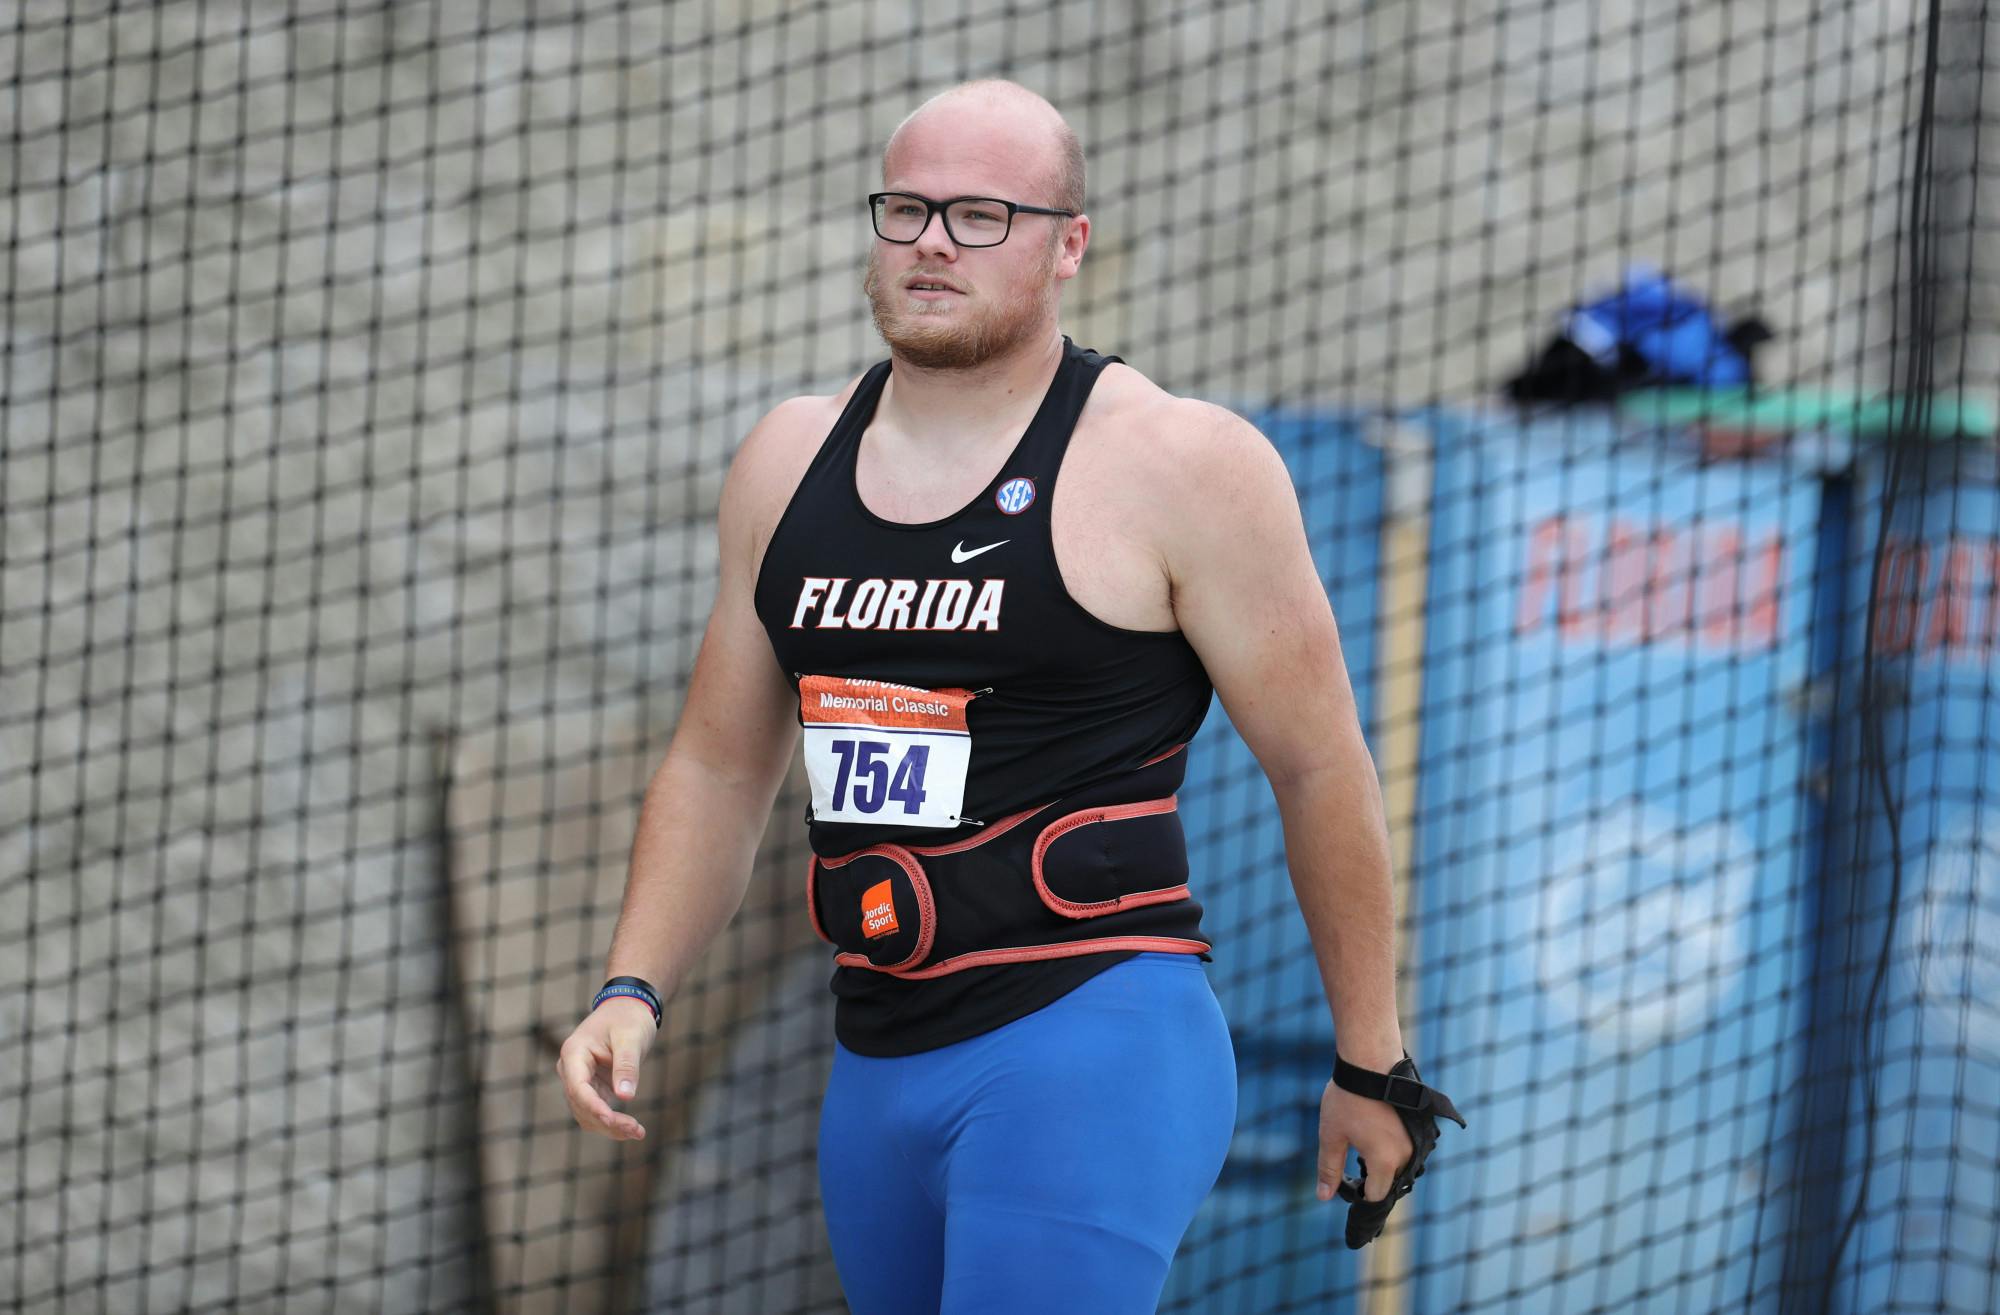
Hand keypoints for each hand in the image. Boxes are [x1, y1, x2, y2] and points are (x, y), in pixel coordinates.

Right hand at [556, 998, 657, 1140]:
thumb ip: (626, 1066)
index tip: (611, 1119)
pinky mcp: (592, 1088)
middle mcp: (571, 1069)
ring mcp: (579, 1081)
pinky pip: (596, 1112)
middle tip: (636, 1130)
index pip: (578, 1087)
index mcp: (574, 1053)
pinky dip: (612, 1122)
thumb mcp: (631, 1038)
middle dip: (607, 1121)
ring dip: (609, 1127)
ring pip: (587, 1114)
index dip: (593, 1106)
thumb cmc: (628, 1018)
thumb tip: (625, 1098)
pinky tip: (632, 1130)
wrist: (628, 1009)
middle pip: (581, 1105)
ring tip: (638, 1132)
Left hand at [1316, 1073, 1412, 1204]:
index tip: (1347, 1182)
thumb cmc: (1348, 1098)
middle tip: (1354, 1160)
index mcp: (1384, 1161)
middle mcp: (1407, 1155)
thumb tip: (1323, 1197)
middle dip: (1372, 1180)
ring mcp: (1416, 1141)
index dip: (1359, 1194)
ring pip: (1400, 1167)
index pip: (1375, 1195)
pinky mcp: (1421, 1128)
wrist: (1371, 1060)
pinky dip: (1393, 1150)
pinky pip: (1408, 1151)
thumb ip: (1328, 1168)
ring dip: (1383, 1164)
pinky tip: (1376, 1133)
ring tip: (1364, 1143)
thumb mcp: (1331, 1135)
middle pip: (1389, 1183)